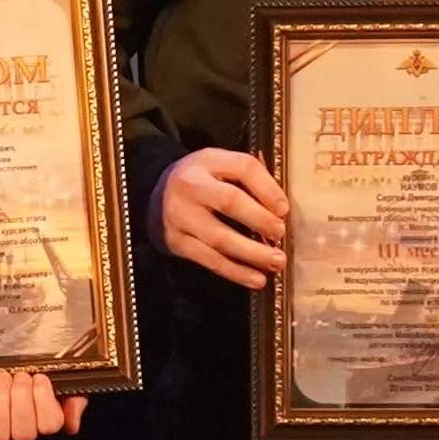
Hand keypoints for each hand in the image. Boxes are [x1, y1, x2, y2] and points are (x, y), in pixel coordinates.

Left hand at [0, 365, 88, 439]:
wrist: (23, 368)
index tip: (40, 377)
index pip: (49, 427)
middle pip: (23, 433)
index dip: (43, 399)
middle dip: (22, 397)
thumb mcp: (67, 387)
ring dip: (2, 398)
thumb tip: (71, 424)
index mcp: (47, 426)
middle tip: (22, 376)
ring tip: (7, 376)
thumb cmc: (46, 381)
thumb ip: (75, 403)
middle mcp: (23, 435)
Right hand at [157, 147, 288, 287]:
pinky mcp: (176, 242)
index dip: (267, 188)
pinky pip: (209, 260)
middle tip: (280, 234)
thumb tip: (281, 210)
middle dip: (260, 220)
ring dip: (252, 253)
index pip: (242, 167)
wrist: (154, 196)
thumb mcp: (219, 167)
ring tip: (276, 262)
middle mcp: (190, 185)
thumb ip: (248, 179)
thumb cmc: (201, 181)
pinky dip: (236, 271)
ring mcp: (180, 215)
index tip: (284, 210)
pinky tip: (256, 279)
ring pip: (220, 237)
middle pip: (230, 201)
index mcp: (207, 160)